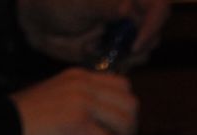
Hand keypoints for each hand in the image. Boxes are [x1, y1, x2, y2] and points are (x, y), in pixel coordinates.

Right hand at [13, 68, 137, 134]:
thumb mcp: (59, 97)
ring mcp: (80, 102)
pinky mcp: (77, 123)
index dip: (125, 108)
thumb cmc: (28, 119)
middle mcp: (82, 84)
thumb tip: (111, 120)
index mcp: (79, 76)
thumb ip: (84, 100)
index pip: (123, 85)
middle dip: (129, 125)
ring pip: (125, 120)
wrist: (2, 126)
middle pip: (130, 102)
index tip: (115, 125)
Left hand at [17, 0, 169, 65]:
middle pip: (154, 31)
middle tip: (122, 53)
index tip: (137, 42)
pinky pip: (127, 63)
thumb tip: (127, 6)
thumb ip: (106, 6)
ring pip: (143, 49)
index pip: (158, 7)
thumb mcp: (81, 4)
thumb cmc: (56, 3)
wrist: (38, 22)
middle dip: (142, 45)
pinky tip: (100, 60)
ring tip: (105, 54)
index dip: (154, 25)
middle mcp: (128, 13)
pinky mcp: (114, 49)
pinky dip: (118, 66)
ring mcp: (122, 32)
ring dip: (130, 58)